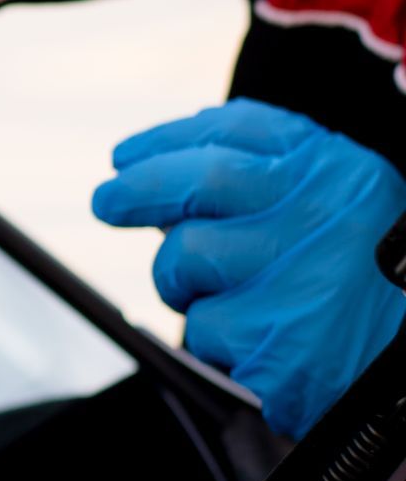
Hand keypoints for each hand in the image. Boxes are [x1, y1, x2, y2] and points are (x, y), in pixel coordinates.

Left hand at [93, 99, 405, 435]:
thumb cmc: (374, 289)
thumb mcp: (344, 212)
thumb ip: (269, 183)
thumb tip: (159, 175)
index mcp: (339, 173)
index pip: (236, 131)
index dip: (167, 140)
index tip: (127, 156)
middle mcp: (322, 214)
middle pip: (197, 181)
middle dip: (136, 189)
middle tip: (106, 203)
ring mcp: (301, 279)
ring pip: (185, 258)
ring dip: (181, 282)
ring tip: (229, 302)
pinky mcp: (279, 346)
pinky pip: (205, 330)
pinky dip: (216, 342)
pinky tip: (258, 349)